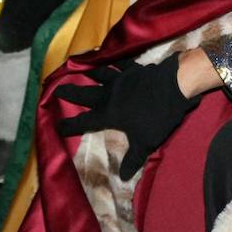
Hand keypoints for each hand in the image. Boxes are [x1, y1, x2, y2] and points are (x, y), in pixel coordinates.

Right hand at [55, 54, 199, 180]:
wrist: (174, 87)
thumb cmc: (157, 117)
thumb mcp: (145, 143)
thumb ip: (132, 159)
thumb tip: (123, 177)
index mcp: (109, 114)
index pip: (84, 122)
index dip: (69, 125)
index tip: (57, 125)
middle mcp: (109, 95)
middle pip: (85, 94)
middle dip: (70, 93)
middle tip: (57, 89)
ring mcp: (121, 79)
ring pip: (100, 74)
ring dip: (89, 72)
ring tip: (79, 69)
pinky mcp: (134, 69)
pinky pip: (121, 62)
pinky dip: (114, 58)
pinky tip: (110, 55)